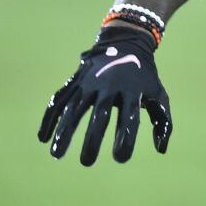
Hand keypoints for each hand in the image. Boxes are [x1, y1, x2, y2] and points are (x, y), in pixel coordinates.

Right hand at [38, 26, 171, 164]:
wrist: (126, 43)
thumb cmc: (144, 77)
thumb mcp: (158, 94)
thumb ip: (162, 122)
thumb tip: (161, 150)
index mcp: (133, 90)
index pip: (130, 118)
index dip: (126, 138)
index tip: (121, 158)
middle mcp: (110, 85)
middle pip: (100, 115)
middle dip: (92, 139)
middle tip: (87, 162)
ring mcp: (90, 82)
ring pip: (75, 108)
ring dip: (64, 131)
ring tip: (57, 154)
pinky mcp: (75, 80)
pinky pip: (59, 100)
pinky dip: (49, 118)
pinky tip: (43, 138)